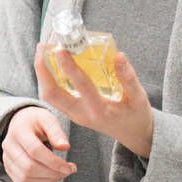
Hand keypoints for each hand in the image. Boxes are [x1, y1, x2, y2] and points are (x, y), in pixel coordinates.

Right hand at [2, 106, 76, 181]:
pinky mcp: (9, 170)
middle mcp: (8, 146)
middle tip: (68, 171)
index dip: (54, 162)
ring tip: (61, 173)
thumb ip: (57, 132)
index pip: (35, 150)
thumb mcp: (48, 119)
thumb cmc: (37, 122)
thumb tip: (65, 147)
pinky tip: (51, 176)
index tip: (70, 167)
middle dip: (53, 173)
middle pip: (29, 168)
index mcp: (18, 130)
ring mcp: (6, 159)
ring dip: (48, 180)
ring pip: (26, 179)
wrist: (21, 124)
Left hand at [34, 42, 154, 158]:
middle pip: (52, 95)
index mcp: (100, 111)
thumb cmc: (137, 116)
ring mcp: (75, 115)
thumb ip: (128, 77)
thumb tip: (119, 55)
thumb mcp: (139, 98)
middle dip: (42, 70)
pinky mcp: (73, 113)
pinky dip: (48, 80)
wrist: (133, 135)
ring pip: (49, 96)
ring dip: (42, 74)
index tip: (60, 49)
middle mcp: (82, 115)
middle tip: (41, 46)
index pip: (81, 86)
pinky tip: (50, 63)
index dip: (69, 67)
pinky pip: (54, 97)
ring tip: (42, 52)